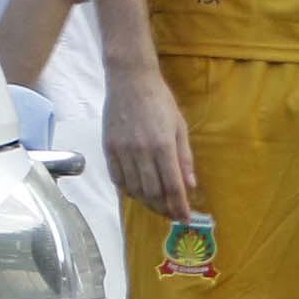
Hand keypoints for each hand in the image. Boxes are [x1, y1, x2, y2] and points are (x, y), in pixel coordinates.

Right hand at [105, 67, 200, 223]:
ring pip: (134, 189)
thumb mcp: (180, 126)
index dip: (179, 206)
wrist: (130, 80)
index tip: (185, 217)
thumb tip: (190, 186)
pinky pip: (117, 179)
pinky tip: (137, 193)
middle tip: (172, 215)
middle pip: (153, 192)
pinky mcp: (108, 148)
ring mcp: (122, 150)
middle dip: (164, 209)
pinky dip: (128, 191)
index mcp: (163, 145)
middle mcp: (141, 151)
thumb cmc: (160, 100)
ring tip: (157, 207)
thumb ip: (184, 157)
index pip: (172, 186)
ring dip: (147, 203)